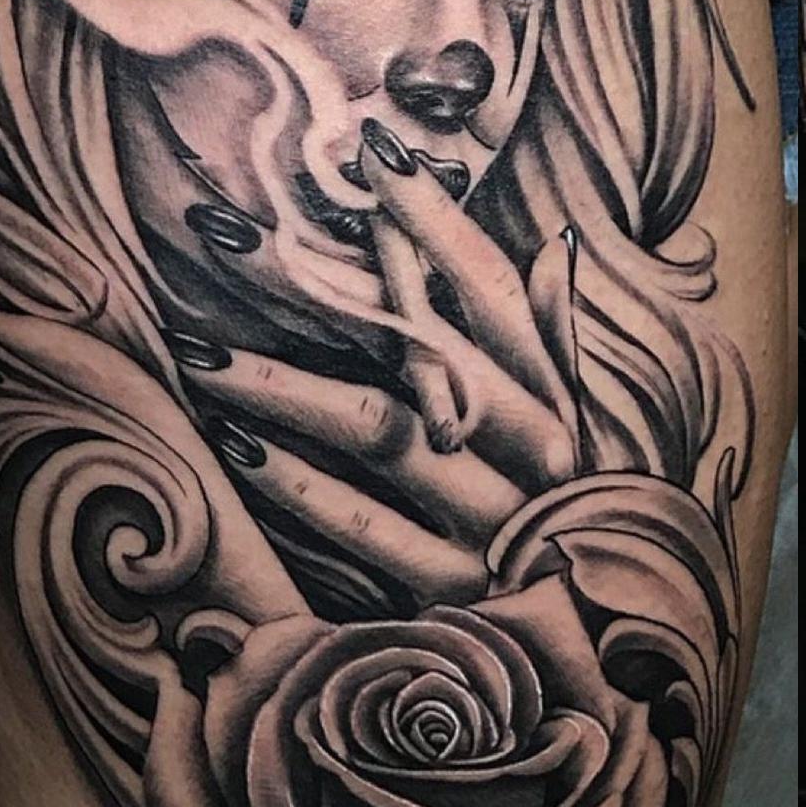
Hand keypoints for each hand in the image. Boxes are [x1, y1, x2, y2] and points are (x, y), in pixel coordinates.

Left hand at [163, 121, 581, 609]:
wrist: (605, 657)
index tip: (373, 149)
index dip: (436, 220)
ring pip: (386, 435)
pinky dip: (301, 489)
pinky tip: (237, 451)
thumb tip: (554, 244)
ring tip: (200, 353)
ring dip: (286, 388)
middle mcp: (540, 451)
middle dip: (318, 285)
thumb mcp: (578, 427)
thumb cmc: (575, 521)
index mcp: (562, 398)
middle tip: (225, 233)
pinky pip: (369, 533)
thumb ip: (557, 340)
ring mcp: (501, 523)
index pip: (495, 291)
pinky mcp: (461, 594)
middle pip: (421, 347)